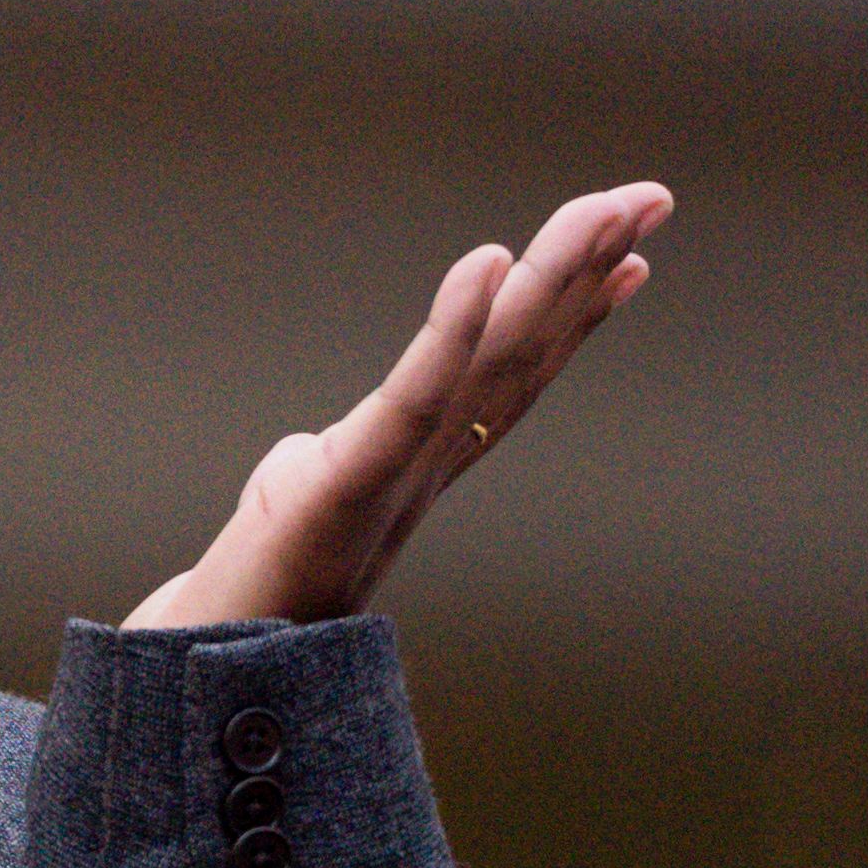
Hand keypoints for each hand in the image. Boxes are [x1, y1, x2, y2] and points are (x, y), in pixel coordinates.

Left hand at [126, 181, 670, 629]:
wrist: (214, 669)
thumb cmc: (256, 597)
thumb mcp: (298, 513)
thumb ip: (317, 476)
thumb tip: (304, 459)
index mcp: (425, 463)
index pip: (514, 372)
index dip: (577, 313)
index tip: (633, 255)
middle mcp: (429, 464)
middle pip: (523, 348)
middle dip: (589, 267)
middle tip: (653, 198)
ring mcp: (398, 473)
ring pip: (492, 358)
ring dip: (554, 277)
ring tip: (606, 208)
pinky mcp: (347, 481)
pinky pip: (412, 396)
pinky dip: (453, 328)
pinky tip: (489, 261)